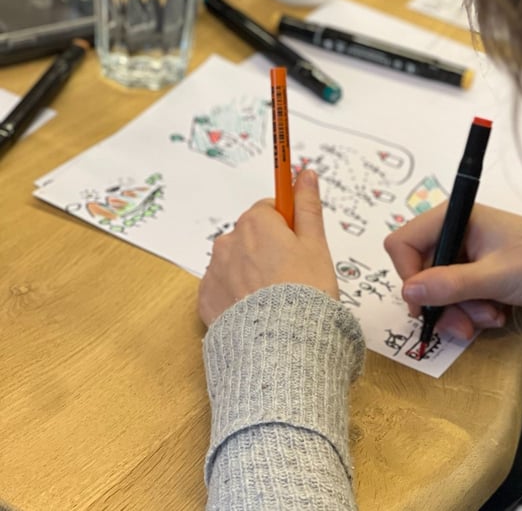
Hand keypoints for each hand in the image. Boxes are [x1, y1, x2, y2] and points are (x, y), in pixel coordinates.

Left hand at [198, 169, 338, 326]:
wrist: (280, 346)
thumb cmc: (304, 293)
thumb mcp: (316, 245)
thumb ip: (307, 206)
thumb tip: (306, 174)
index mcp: (255, 222)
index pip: (270, 209)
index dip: (288, 227)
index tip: (299, 245)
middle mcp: (228, 241)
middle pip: (252, 235)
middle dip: (269, 249)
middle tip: (294, 275)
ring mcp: (213, 272)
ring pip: (237, 262)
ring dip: (252, 272)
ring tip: (275, 298)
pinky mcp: (205, 300)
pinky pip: (223, 288)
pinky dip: (237, 295)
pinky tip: (257, 311)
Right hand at [384, 204, 521, 339]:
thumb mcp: (495, 276)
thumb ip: (450, 284)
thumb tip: (408, 292)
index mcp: (455, 217)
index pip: (404, 242)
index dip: (409, 274)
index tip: (427, 301)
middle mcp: (456, 232)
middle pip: (421, 272)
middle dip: (442, 302)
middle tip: (465, 323)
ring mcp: (468, 254)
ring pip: (439, 290)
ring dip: (460, 312)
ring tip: (491, 318)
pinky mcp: (480, 273)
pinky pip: (458, 297)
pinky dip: (472, 312)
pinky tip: (496, 315)